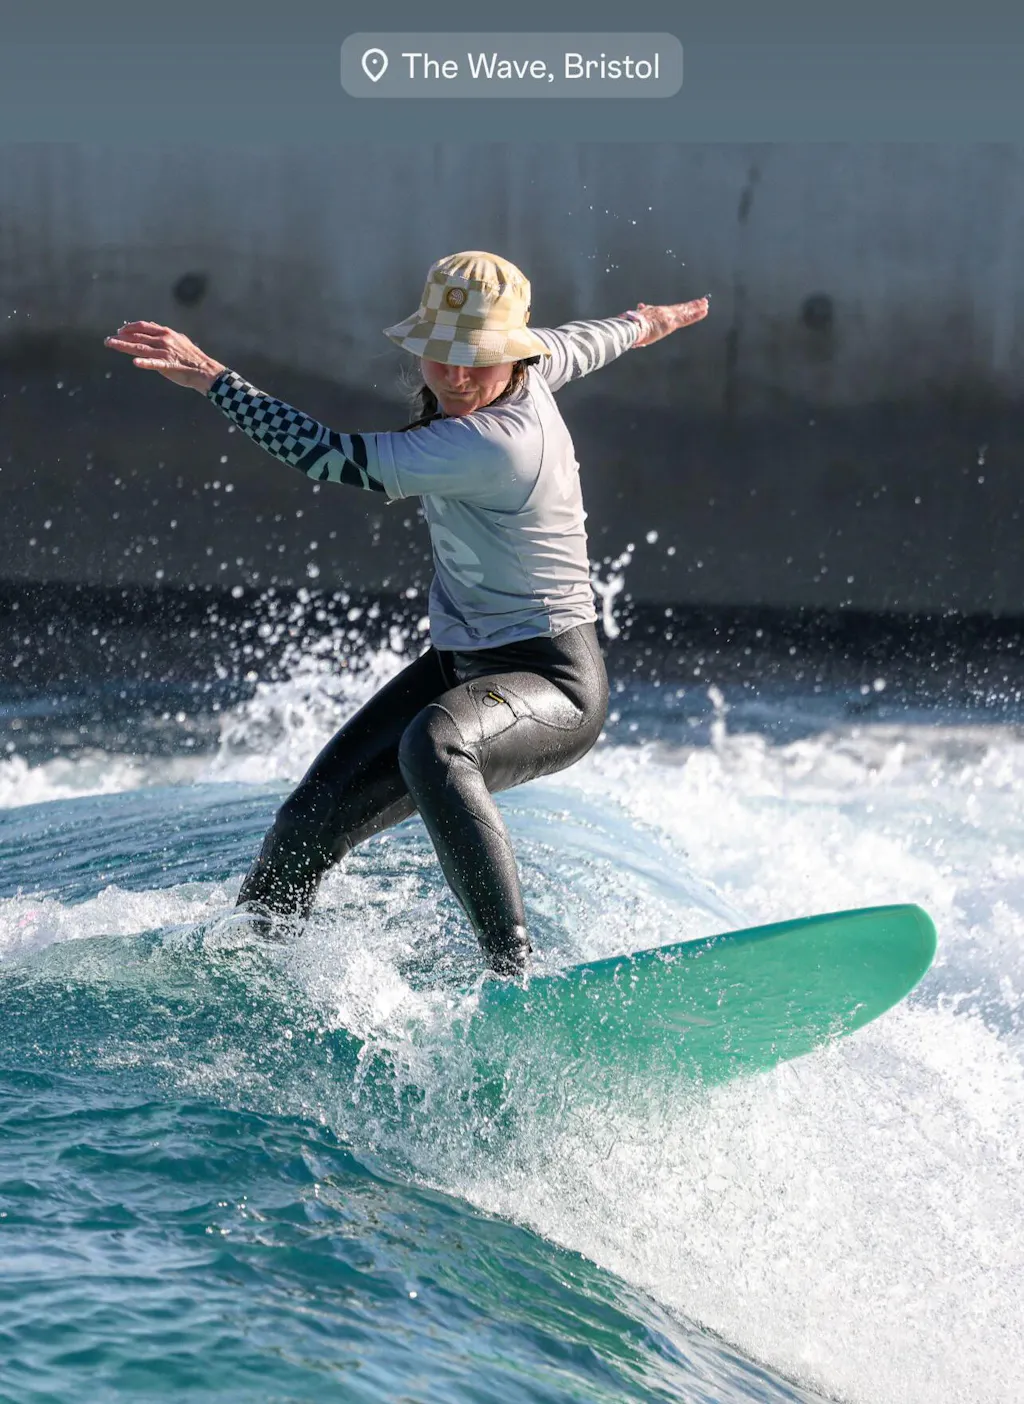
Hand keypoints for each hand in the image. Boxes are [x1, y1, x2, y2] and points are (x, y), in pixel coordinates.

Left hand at [103, 321, 226, 392]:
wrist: (205, 370)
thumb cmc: (192, 357)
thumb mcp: (179, 340)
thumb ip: (165, 335)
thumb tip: (154, 329)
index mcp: (165, 332)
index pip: (142, 326)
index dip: (129, 327)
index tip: (119, 331)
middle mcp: (163, 340)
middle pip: (137, 336)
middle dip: (120, 337)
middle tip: (108, 340)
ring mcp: (165, 352)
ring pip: (140, 348)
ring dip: (123, 346)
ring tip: (111, 344)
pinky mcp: (168, 365)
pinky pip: (154, 363)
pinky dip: (145, 362)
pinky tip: (135, 363)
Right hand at [629, 296, 709, 347]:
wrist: (631, 327)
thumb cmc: (630, 328)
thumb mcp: (634, 323)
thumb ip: (639, 321)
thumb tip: (638, 322)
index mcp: (654, 313)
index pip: (670, 310)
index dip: (679, 309)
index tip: (685, 307)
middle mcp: (663, 312)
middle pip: (680, 309)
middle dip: (691, 305)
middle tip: (701, 301)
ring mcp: (668, 316)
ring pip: (685, 311)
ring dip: (696, 307)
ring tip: (705, 304)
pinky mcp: (671, 322)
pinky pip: (686, 318)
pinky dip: (696, 315)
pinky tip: (704, 311)